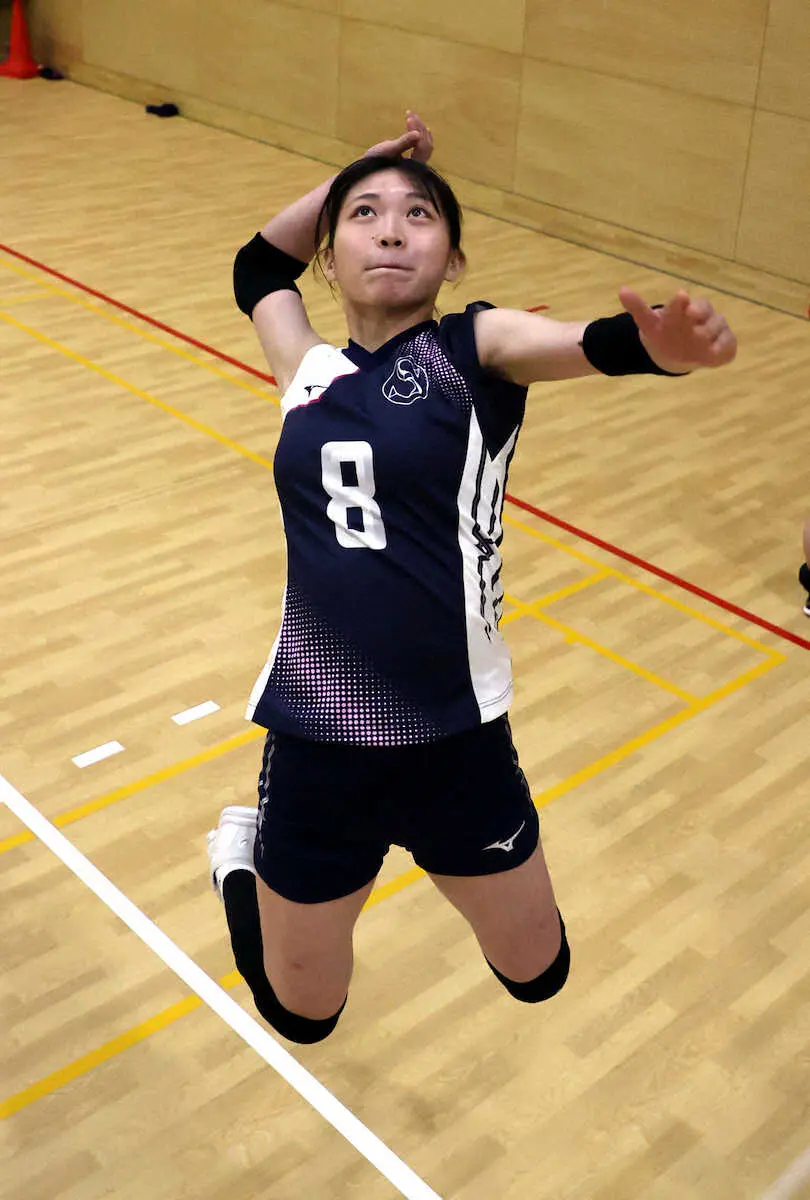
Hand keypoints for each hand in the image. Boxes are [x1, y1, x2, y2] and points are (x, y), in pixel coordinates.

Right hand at [364, 110, 433, 162]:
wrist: (366, 177)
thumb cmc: (376, 165)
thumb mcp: (389, 151)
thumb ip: (404, 142)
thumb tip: (418, 134)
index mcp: (414, 168)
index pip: (422, 145)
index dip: (416, 130)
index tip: (408, 118)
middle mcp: (418, 169)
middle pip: (425, 145)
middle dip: (418, 128)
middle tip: (410, 114)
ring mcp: (414, 167)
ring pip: (423, 146)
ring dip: (419, 131)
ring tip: (412, 118)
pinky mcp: (410, 165)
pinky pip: (420, 149)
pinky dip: (418, 138)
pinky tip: (417, 131)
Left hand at [619, 287, 737, 370]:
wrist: (676, 355)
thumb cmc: (663, 334)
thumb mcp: (648, 324)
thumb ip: (637, 308)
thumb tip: (622, 289)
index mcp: (682, 308)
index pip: (683, 302)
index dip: (681, 301)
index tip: (680, 297)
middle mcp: (701, 315)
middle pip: (705, 308)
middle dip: (700, 312)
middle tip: (691, 315)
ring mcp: (714, 329)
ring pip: (717, 324)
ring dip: (710, 330)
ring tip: (700, 339)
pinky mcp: (725, 344)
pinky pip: (728, 344)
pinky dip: (722, 347)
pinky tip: (712, 353)